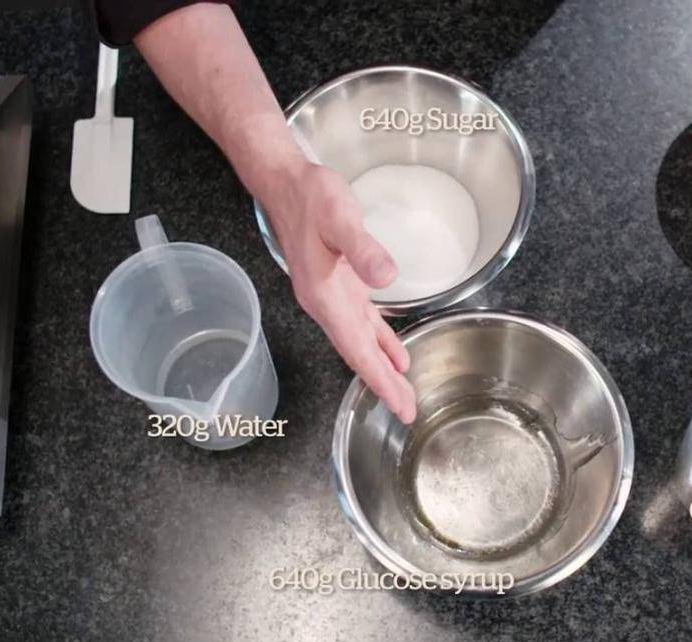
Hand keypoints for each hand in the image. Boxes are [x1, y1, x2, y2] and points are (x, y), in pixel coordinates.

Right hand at [262, 160, 416, 423]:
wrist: (285, 181)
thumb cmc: (310, 197)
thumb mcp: (340, 218)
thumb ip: (363, 249)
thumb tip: (386, 276)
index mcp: (326, 298)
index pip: (357, 349)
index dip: (379, 380)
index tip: (399, 405)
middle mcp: (326, 304)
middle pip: (359, 354)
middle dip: (383, 384)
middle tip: (406, 411)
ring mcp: (331, 295)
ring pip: (361, 341)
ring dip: (382, 366)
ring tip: (402, 390)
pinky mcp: (339, 283)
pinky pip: (362, 321)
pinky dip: (378, 339)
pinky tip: (392, 350)